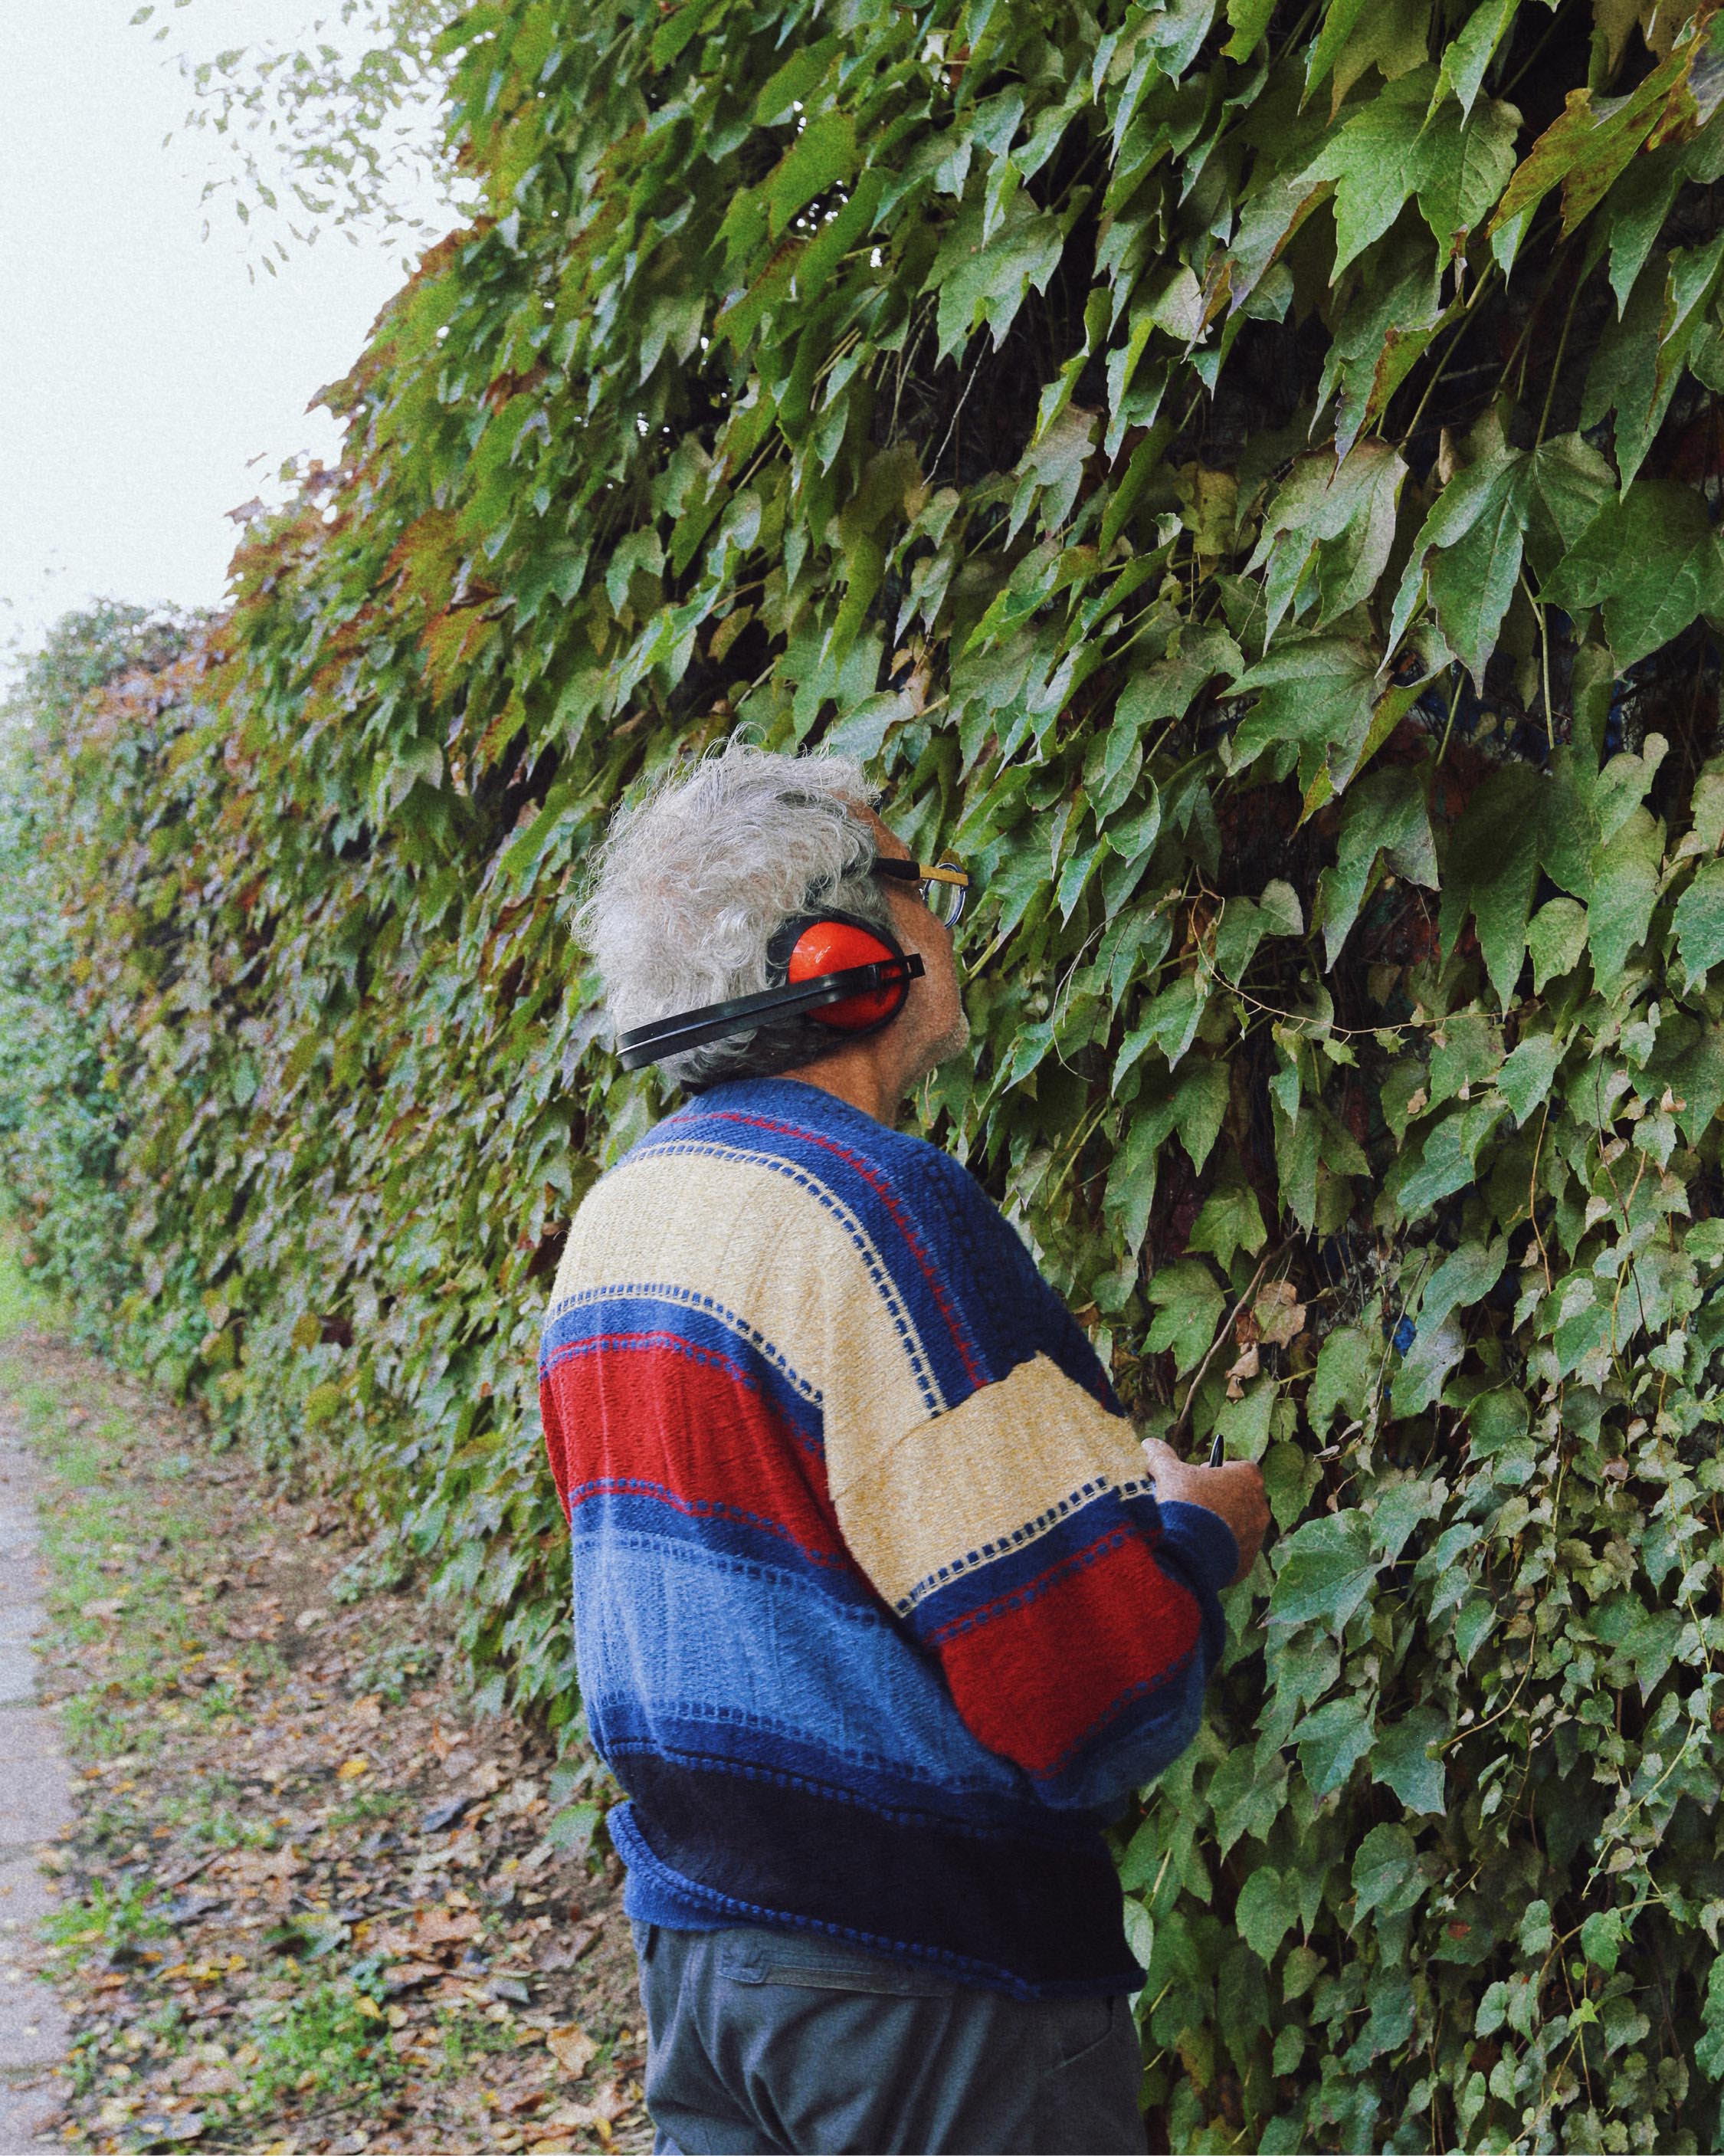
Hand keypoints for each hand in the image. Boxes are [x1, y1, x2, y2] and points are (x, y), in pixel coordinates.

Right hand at [1140, 1438, 1268, 1586]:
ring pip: (1238, 1526)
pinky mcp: (1247, 1562)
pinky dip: (1218, 1550)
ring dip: (1220, 1525)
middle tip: (1193, 1503)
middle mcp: (1260, 1506)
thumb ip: (1161, 1455)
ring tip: (1192, 1529)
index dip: (1217, 1471)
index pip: (1239, 1468)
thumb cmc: (1183, 1503)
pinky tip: (1196, 1549)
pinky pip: (1234, 1552)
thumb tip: (1149, 1442)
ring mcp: (1256, 1536)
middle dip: (1219, 1499)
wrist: (1187, 1551)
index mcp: (1248, 1478)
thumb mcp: (1168, 1472)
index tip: (1197, 1477)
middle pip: (1240, 1497)